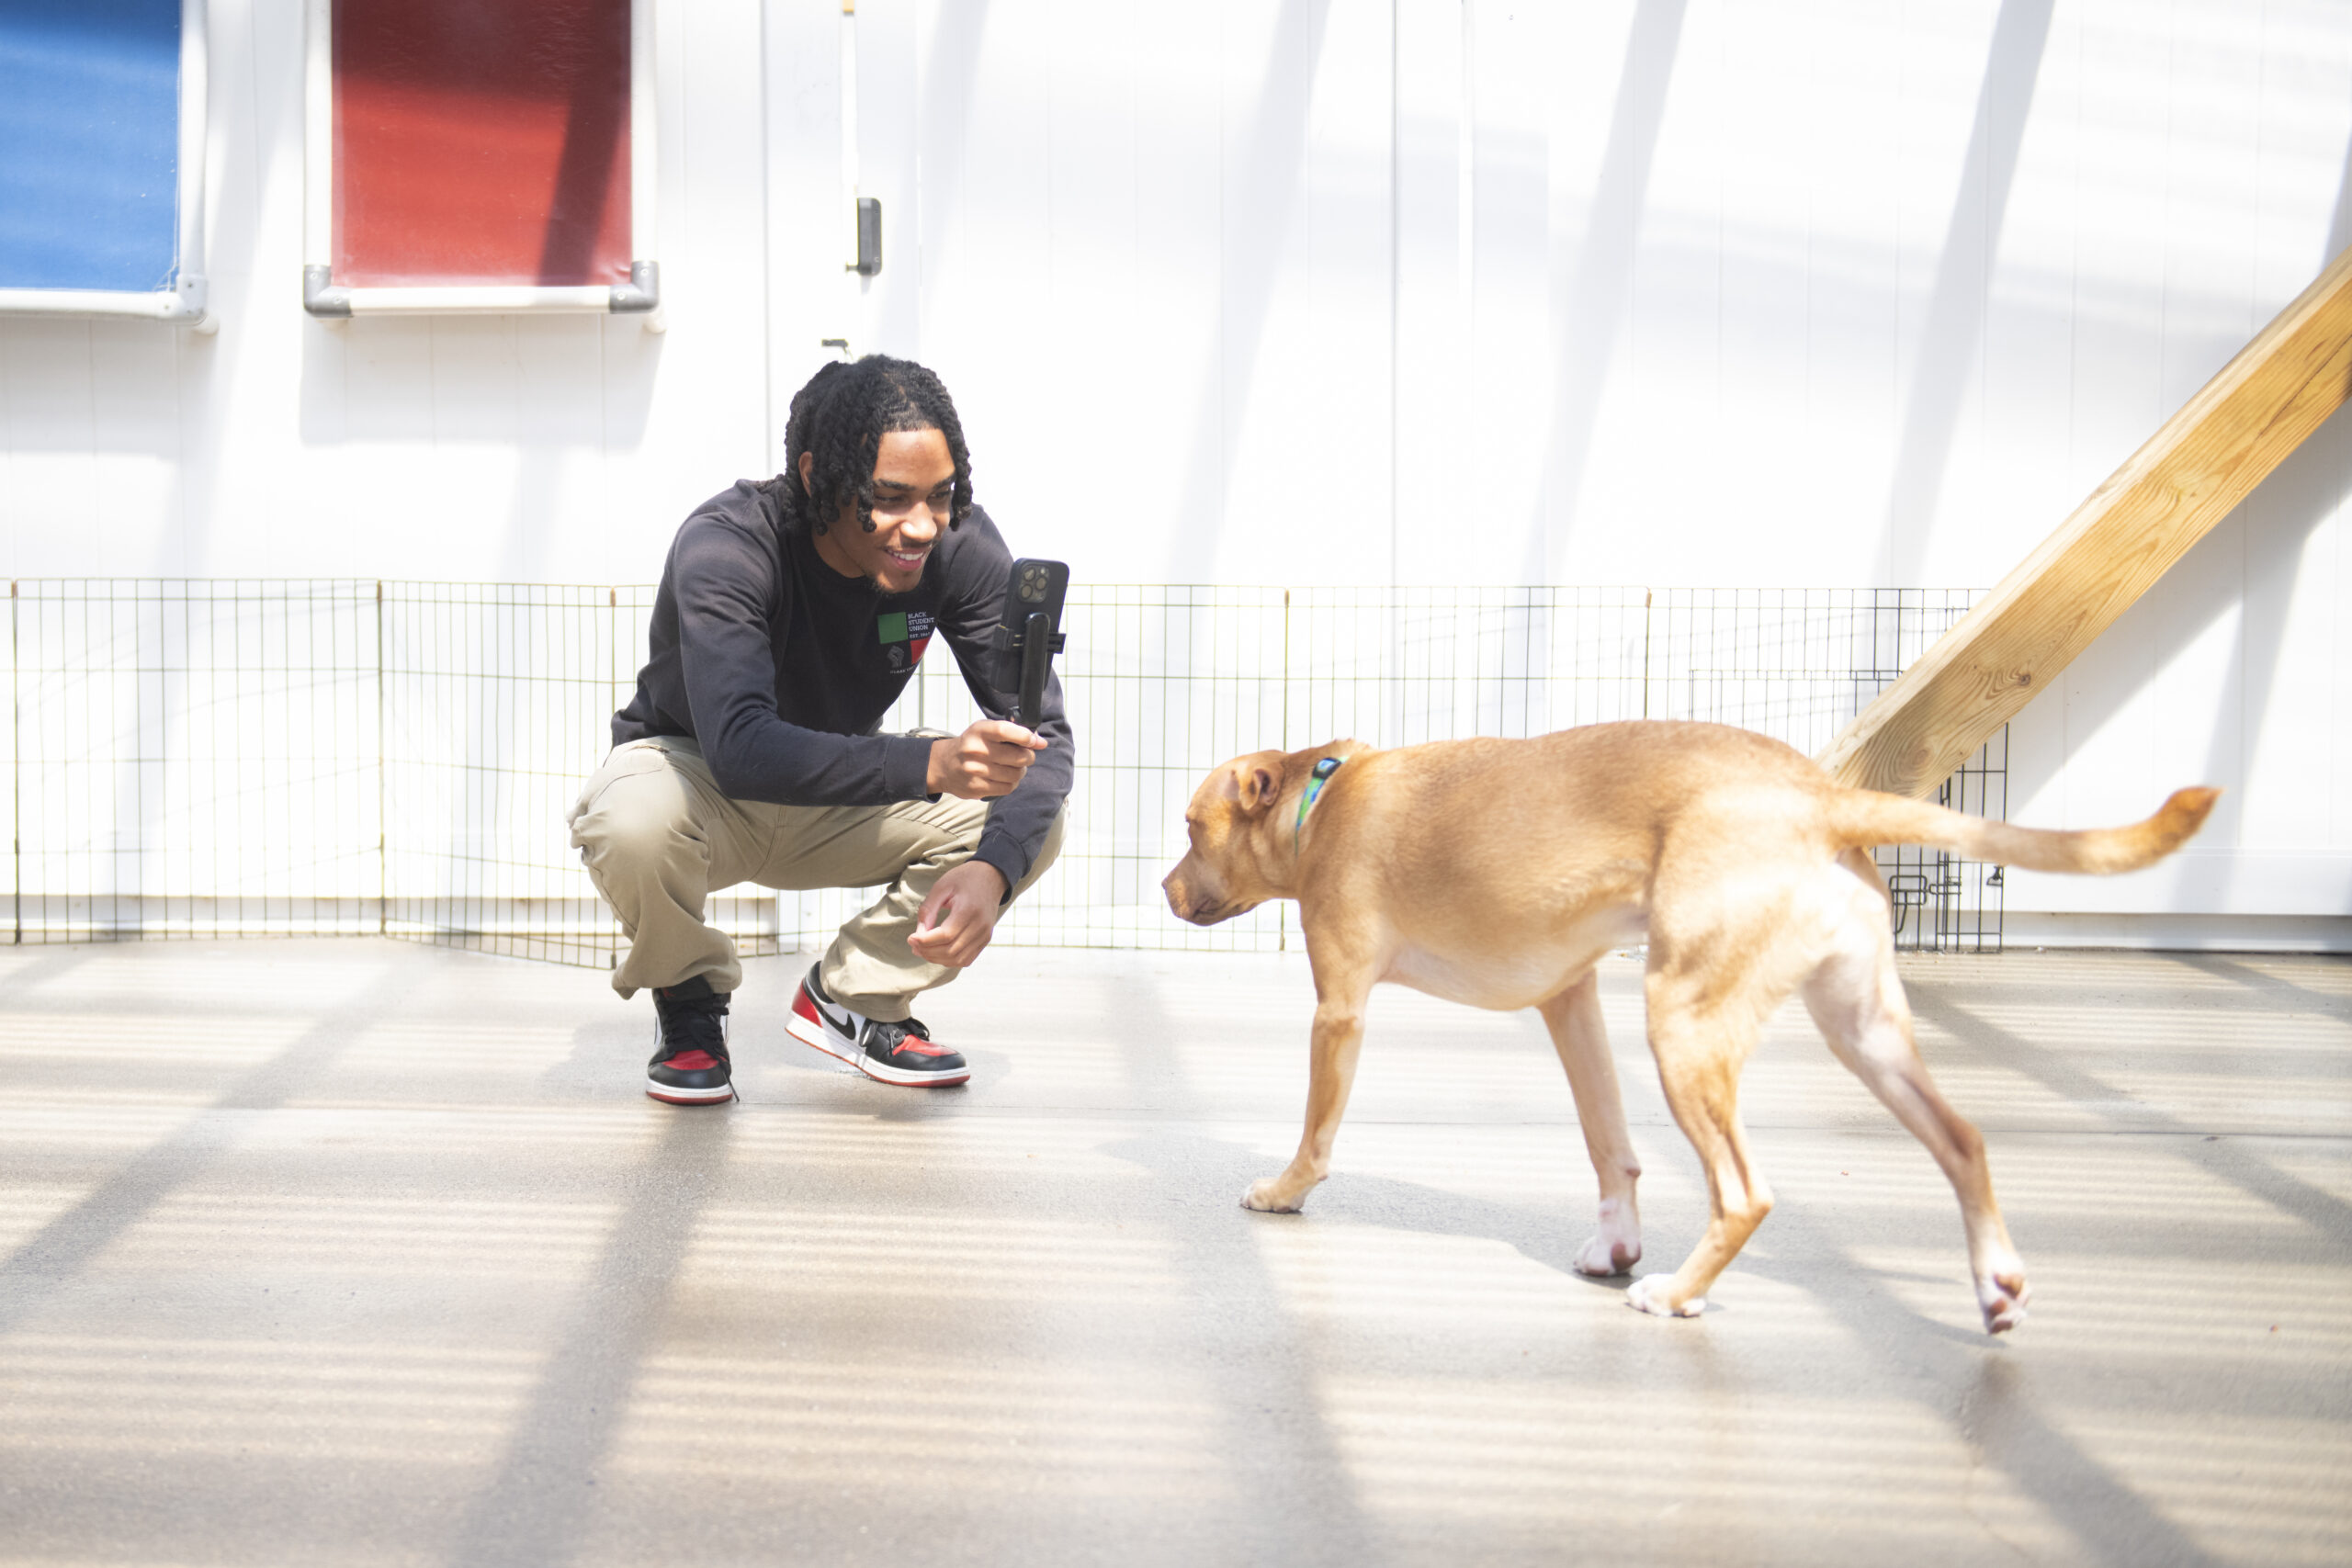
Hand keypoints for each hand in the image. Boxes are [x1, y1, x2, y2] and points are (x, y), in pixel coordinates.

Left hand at [909, 860, 1008, 967]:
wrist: (990, 877)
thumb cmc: (963, 879)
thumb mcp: (941, 887)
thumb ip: (928, 910)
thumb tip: (919, 935)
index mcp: (969, 909)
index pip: (946, 935)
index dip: (925, 941)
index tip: (910, 938)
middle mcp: (980, 926)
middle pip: (951, 950)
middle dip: (928, 951)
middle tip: (913, 944)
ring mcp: (985, 935)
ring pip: (958, 959)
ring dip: (937, 958)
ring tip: (922, 949)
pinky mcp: (985, 940)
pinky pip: (966, 959)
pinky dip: (949, 960)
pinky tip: (937, 951)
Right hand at [926, 719, 1044, 799]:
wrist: (944, 765)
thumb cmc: (971, 745)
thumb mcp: (985, 731)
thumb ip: (1011, 732)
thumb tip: (1039, 741)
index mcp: (979, 731)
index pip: (1006, 731)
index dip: (1026, 737)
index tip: (1035, 741)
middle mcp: (975, 750)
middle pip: (1018, 756)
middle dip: (1028, 756)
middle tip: (1025, 756)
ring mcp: (975, 770)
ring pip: (1015, 774)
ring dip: (1020, 771)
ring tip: (1014, 767)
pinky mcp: (976, 787)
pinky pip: (1007, 787)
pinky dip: (1012, 783)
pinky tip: (1006, 777)